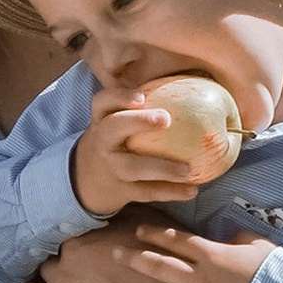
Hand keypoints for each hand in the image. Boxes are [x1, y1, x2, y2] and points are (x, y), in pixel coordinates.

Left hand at [17, 211, 184, 282]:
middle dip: (45, 274)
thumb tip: (94, 212)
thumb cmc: (165, 260)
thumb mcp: (139, 224)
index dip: (60, 250)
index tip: (68, 253)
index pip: (51, 245)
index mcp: (76, 249)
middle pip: (36, 273)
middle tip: (60, 275)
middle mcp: (64, 280)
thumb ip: (108, 221)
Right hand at [68, 88, 204, 218]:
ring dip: (162, 168)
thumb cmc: (115, 141)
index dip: (120, 96)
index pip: (103, 101)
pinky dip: (170, 192)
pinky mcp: (121, 190)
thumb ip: (143, 107)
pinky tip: (192, 190)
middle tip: (166, 119)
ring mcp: (110, 167)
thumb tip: (196, 91)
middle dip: (138, 121)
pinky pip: (146, 191)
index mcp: (102, 119)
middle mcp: (102, 141)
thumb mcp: (115, 122)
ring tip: (188, 169)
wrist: (86, 179)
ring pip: (133, 167)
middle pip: (114, 127)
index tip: (142, 96)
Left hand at [109, 224, 276, 282]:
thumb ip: (241, 240)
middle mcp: (198, 280)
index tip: (138, 230)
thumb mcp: (260, 247)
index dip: (156, 234)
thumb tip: (233, 237)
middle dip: (134, 259)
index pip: (177, 240)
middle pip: (158, 266)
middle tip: (114, 255)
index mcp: (211, 255)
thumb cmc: (276, 274)